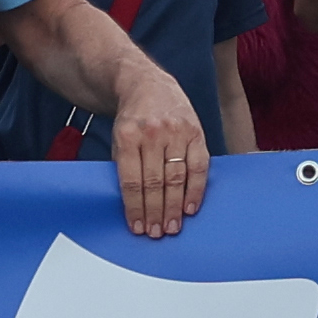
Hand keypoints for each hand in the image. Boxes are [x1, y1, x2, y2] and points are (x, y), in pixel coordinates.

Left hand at [102, 63, 210, 240]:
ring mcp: (176, 131)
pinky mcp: (195, 131)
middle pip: (155, 182)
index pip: (131, 180)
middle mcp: (153, 133)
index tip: (137, 227)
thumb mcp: (119, 138)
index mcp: (127, 135)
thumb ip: (125, 166)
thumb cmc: (131, 119)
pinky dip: (195, 190)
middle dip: (155, 212)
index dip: (134, 207)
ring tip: (171, 227)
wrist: (145, 83)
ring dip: (174, 207)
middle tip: (156, 233)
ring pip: (177, 177)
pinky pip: (199, 166)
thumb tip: (134, 205)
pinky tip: (190, 208)